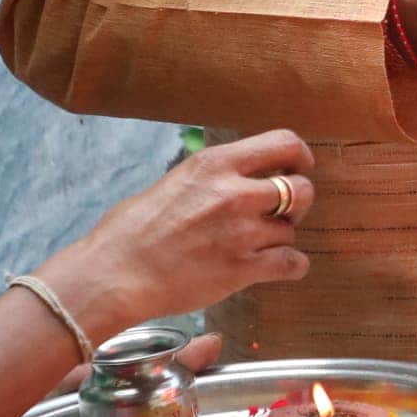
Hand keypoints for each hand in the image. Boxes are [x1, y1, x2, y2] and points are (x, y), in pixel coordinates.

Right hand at [40, 126, 316, 334]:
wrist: (114, 274)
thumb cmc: (132, 230)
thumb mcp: (175, 180)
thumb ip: (215, 176)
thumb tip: (242, 176)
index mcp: (215, 163)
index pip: (284, 142)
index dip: (300, 157)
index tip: (298, 168)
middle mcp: (234, 193)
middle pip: (302, 189)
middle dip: (298, 202)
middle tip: (280, 214)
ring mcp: (241, 232)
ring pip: (293, 231)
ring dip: (281, 239)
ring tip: (256, 245)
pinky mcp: (242, 269)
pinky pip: (293, 263)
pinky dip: (291, 266)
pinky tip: (275, 267)